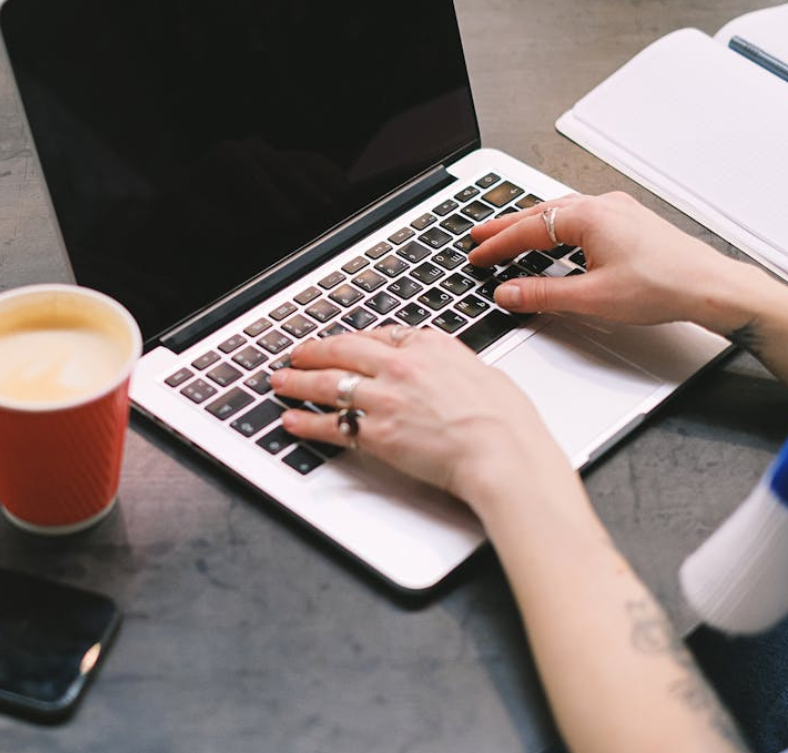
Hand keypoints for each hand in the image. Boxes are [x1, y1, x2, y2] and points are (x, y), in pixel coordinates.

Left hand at [269, 326, 575, 508]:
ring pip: (328, 383)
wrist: (502, 452)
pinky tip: (293, 420)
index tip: (342, 343)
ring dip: (298, 382)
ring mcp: (386, 397)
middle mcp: (402, 366)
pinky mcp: (377, 432)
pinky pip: (331, 424)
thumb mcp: (483, 373)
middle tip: (296, 354)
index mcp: (431, 345)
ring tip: (281, 382)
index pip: (380, 335)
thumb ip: (454, 368)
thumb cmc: (506, 421)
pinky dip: (307, 422)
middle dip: (314, 351)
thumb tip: (450, 373)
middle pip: (344, 351)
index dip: (353, 340)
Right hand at [469, 192, 749, 331]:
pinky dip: (556, 226)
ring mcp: (618, 211)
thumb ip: (543, 294)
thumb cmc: (663, 286)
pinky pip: (581, 217)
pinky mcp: (630, 223)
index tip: (476, 255)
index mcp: (588, 216)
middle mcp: (602, 206)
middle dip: (506, 226)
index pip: (528, 229)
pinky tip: (555, 238)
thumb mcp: (592, 297)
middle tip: (479, 234)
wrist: (710, 287)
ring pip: (561, 212)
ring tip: (508, 234)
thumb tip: (508, 293)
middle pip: (540, 213)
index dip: (497, 245)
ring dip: (531, 224)